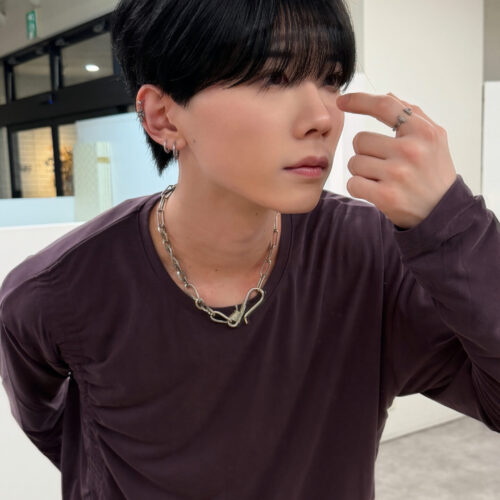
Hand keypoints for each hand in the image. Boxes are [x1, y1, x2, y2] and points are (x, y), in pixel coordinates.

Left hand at [336, 92, 456, 228]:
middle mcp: (410, 150)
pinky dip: (359, 187)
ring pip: (354, 163)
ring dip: (362, 171)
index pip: (384, 105)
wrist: (443, 212)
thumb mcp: (434, 139)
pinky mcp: (385, 196)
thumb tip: (387, 95)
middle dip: (365, 152)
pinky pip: (353, 183)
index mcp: (423, 131)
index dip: (358, 101)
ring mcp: (397, 173)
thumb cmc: (434, 172)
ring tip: (382, 178)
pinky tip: (376, 190)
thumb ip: (412, 115)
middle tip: (383, 164)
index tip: (342, 101)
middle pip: (360, 140)